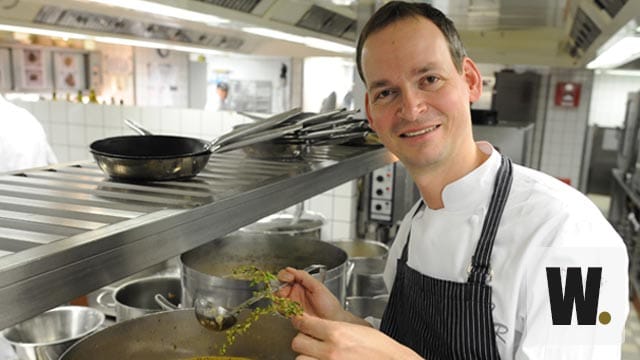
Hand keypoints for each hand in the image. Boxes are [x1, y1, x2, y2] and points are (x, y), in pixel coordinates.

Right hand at [277, 267, 346, 321]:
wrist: (333, 321)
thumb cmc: (330, 305)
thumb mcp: (318, 287)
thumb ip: (304, 277)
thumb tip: (290, 269)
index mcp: (302, 283)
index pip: (288, 275)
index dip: (285, 275)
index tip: (288, 278)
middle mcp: (296, 292)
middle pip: (280, 285)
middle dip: (280, 286)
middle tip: (284, 290)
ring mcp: (293, 303)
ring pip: (278, 297)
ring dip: (278, 296)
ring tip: (285, 298)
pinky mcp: (291, 314)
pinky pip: (281, 309)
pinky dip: (280, 307)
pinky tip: (286, 306)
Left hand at [291, 313, 422, 359]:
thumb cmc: (382, 350)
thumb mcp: (358, 331)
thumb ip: (335, 328)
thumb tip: (318, 327)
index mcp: (337, 333)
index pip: (304, 323)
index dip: (300, 322)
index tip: (300, 322)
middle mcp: (330, 351)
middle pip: (298, 342)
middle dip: (303, 342)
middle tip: (311, 342)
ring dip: (307, 357)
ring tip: (317, 356)